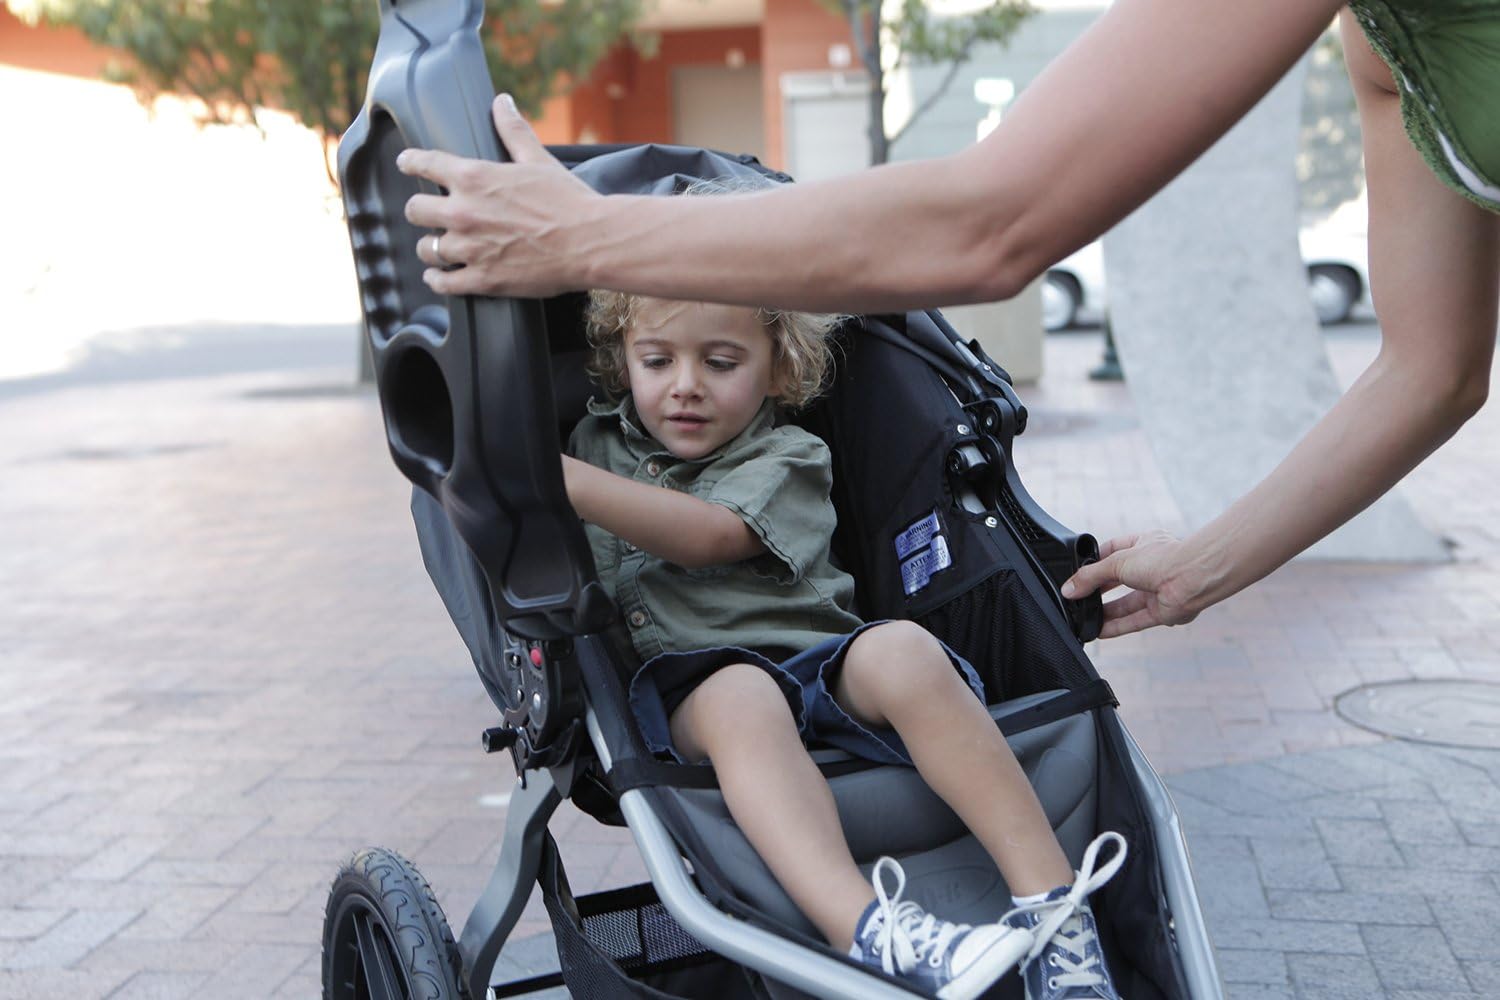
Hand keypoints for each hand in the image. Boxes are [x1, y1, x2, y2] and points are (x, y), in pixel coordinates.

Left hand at [396, 94, 601, 297]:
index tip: (406, 163)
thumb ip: (513, 130)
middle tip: (429, 213)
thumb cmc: (568, 200)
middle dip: (421, 210)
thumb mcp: (538, 159)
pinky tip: (439, 277)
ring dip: (431, 247)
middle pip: (415, 209)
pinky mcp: (482, 280)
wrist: (589, 242)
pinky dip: (438, 280)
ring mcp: (470, 249)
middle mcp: (463, 212)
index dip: (411, 162)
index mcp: (474, 177)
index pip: (424, 163)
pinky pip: (443, 283)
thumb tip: (502, 102)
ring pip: (426, 248)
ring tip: (438, 248)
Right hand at [1061, 530, 1202, 638]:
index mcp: (1143, 544)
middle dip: (1098, 590)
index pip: (1112, 550)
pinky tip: (1099, 631)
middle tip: (1078, 598)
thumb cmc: (1164, 559)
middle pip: (1118, 580)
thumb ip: (1090, 577)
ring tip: (1084, 618)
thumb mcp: (1116, 562)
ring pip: (1126, 603)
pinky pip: (1135, 621)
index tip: (1077, 574)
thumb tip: (1069, 589)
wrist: (1195, 578)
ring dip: (1105, 612)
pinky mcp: (1162, 611)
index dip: (1094, 562)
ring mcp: (1157, 589)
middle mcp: (1151, 567)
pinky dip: (1117, 626)